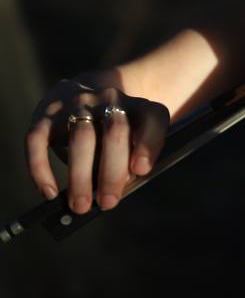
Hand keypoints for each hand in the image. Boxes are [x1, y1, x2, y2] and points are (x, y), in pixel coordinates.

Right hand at [25, 76, 169, 213]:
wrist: (88, 93)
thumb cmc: (114, 130)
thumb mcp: (132, 139)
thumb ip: (131, 160)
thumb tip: (113, 192)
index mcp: (138, 106)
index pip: (152, 117)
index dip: (149, 143)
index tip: (141, 170)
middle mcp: (110, 98)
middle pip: (115, 130)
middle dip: (112, 171)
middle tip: (108, 202)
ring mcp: (77, 101)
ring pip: (81, 136)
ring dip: (80, 175)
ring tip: (80, 204)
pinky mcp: (46, 112)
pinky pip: (38, 140)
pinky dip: (41, 169)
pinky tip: (50, 192)